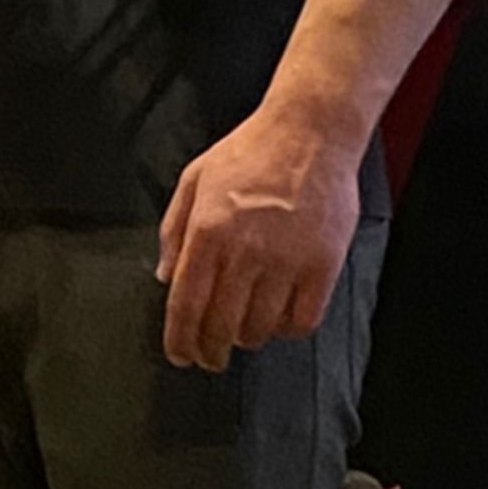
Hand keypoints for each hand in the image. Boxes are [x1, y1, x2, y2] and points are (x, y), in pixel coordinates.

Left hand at [156, 104, 359, 369]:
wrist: (309, 132)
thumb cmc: (251, 150)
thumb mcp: (195, 178)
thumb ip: (174, 228)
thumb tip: (165, 277)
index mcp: (207, 229)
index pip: (185, 305)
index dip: (180, 341)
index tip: (181, 356)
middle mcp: (244, 250)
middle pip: (220, 327)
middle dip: (210, 351)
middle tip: (211, 356)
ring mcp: (285, 260)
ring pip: (259, 329)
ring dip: (248, 337)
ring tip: (246, 326)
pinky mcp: (322, 265)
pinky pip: (301, 321)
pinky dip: (287, 328)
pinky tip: (280, 315)